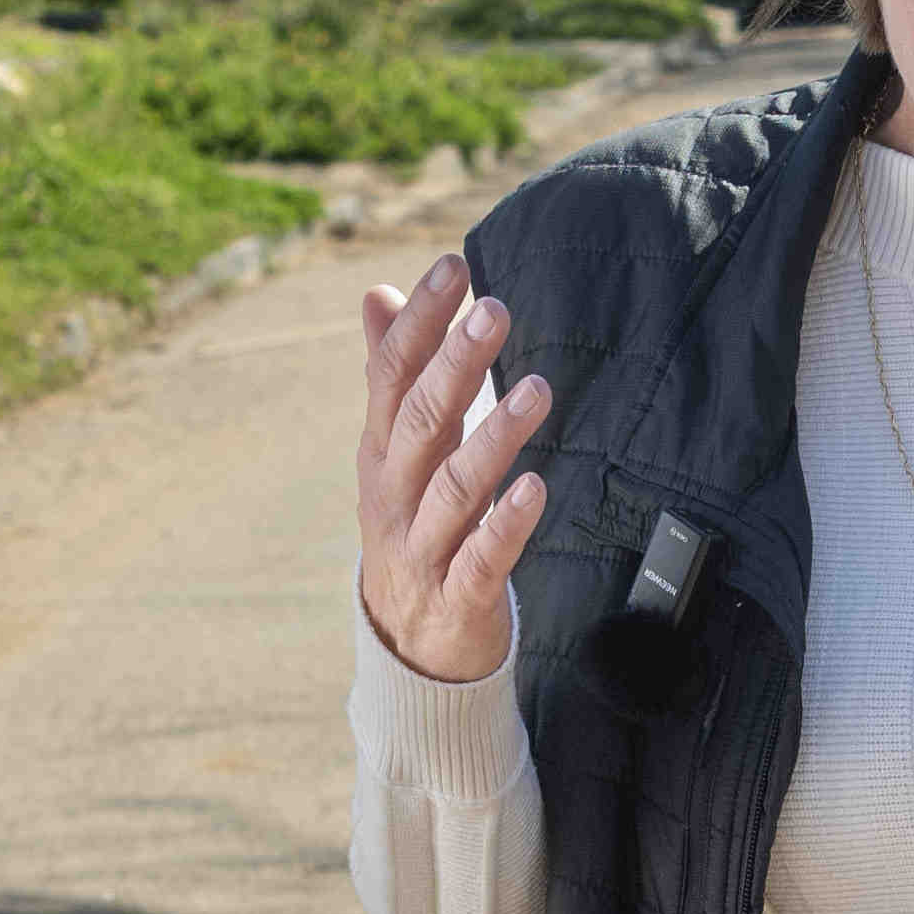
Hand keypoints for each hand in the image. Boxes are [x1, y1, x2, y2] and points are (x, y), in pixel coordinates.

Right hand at [354, 252, 548, 682]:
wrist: (406, 647)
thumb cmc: (413, 526)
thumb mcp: (394, 452)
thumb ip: (390, 374)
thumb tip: (377, 292)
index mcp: (382, 452)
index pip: (391, 375)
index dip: (420, 321)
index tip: (454, 266)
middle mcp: (394, 495)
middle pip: (419, 422)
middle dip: (454, 364)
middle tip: (494, 310)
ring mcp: (421, 548)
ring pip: (453, 488)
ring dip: (493, 437)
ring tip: (536, 390)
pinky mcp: (456, 597)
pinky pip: (480, 559)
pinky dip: (507, 525)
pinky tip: (537, 488)